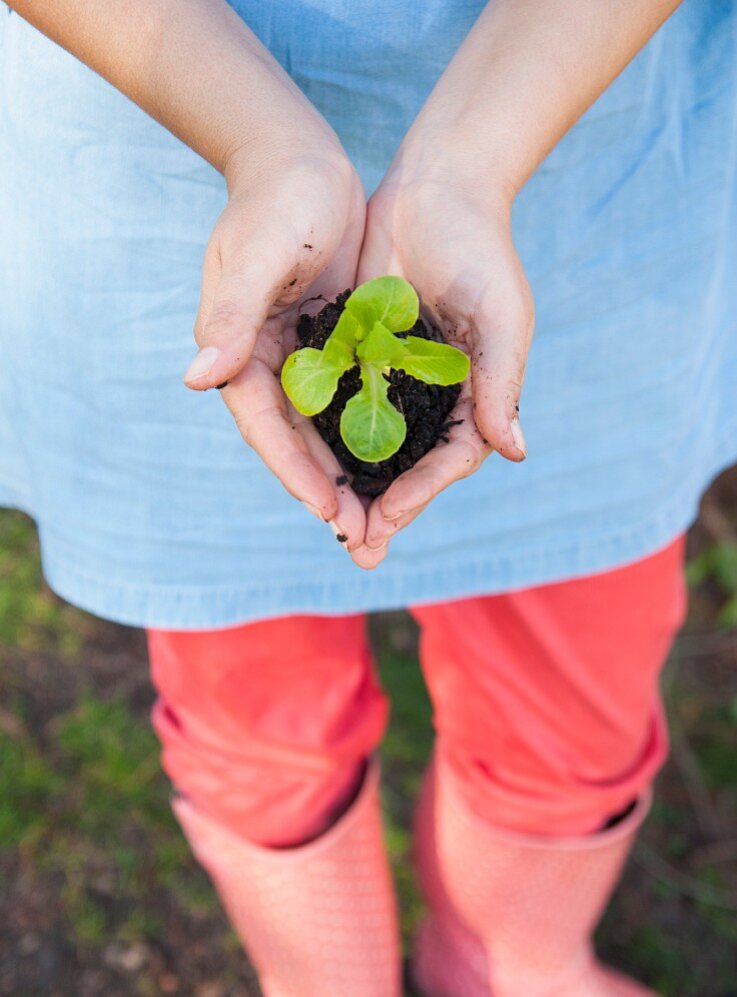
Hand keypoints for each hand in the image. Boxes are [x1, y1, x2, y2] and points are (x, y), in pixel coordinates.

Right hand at [186, 141, 367, 550]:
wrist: (302, 158)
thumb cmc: (275, 200)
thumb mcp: (255, 256)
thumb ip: (231, 317)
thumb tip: (197, 378)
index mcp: (239, 351)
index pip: (265, 428)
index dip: (295, 472)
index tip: (329, 512)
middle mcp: (267, 364)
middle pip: (297, 443)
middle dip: (329, 493)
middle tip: (364, 543)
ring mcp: (301, 357)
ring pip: (327, 431)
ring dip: (353, 476)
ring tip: (383, 523)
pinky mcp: (334, 345)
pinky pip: (353, 401)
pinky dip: (371, 434)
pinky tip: (400, 466)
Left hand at [350, 159, 533, 568]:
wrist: (436, 187)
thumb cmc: (481, 250)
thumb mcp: (498, 318)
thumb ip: (499, 383)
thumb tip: (513, 451)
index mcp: (472, 395)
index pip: (448, 460)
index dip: (420, 494)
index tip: (388, 521)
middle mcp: (432, 395)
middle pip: (406, 465)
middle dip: (383, 509)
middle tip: (357, 553)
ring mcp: (392, 376)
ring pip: (367, 443)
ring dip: (349, 484)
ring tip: (327, 523)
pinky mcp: (357, 351)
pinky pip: (337, 401)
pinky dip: (322, 433)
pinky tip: (299, 462)